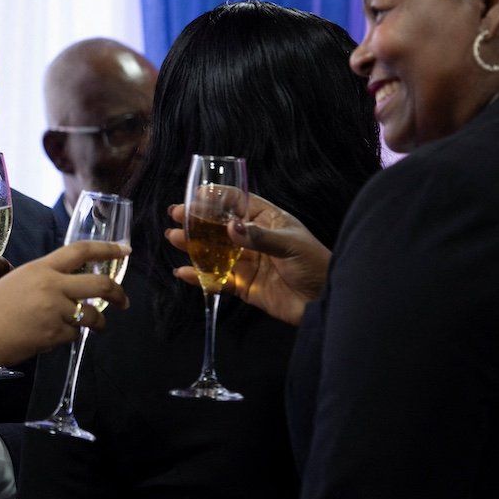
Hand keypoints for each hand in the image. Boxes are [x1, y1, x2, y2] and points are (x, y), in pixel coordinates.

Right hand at [0, 241, 127, 403]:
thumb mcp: (17, 281)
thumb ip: (44, 280)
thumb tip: (68, 287)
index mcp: (40, 268)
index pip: (81, 251)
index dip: (106, 249)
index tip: (124, 250)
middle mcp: (51, 285)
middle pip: (99, 285)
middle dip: (118, 294)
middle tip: (123, 300)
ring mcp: (55, 310)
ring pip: (91, 315)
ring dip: (99, 323)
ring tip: (98, 327)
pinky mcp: (55, 333)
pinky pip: (74, 334)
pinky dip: (69, 336)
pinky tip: (54, 336)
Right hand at [165, 195, 330, 325]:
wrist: (325, 303)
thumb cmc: (315, 265)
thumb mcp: (290, 245)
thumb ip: (258, 237)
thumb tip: (229, 226)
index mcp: (267, 220)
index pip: (238, 202)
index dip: (217, 197)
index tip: (196, 195)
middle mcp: (252, 238)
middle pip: (219, 225)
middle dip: (197, 220)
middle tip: (176, 214)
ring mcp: (246, 262)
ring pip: (213, 251)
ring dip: (192, 245)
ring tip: (173, 237)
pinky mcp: (243, 285)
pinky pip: (216, 279)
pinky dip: (199, 277)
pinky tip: (183, 272)